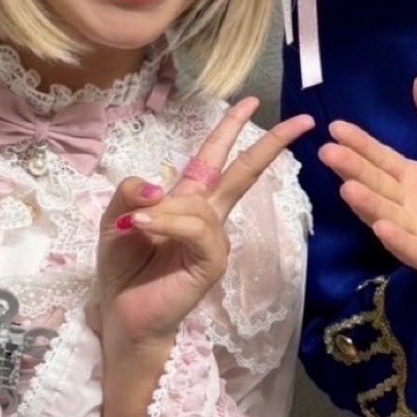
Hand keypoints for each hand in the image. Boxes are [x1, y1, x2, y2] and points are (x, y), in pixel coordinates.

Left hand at [94, 97, 313, 353]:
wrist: (122, 314)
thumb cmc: (122, 268)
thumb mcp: (113, 218)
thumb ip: (129, 192)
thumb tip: (156, 184)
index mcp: (187, 201)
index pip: (214, 157)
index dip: (231, 128)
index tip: (252, 102)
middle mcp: (207, 216)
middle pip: (243, 171)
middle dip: (271, 144)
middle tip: (303, 121)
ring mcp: (213, 240)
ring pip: (200, 204)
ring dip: (165, 210)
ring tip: (133, 224)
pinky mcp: (212, 261)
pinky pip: (198, 229)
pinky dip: (170, 224)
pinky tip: (146, 227)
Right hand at [320, 74, 416, 336]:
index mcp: (416, 182)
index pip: (382, 159)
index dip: (360, 144)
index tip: (334, 127)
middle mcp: (409, 208)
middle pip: (377, 184)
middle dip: (353, 169)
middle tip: (327, 152)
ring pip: (388, 216)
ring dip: (369, 204)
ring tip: (348, 188)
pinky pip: (414, 250)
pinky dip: (398, 240)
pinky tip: (384, 229)